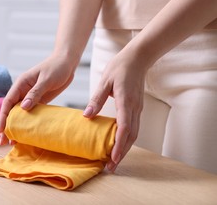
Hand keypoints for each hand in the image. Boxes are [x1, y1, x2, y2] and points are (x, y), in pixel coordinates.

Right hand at [0, 53, 76, 144]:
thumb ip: (35, 93)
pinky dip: (28, 124)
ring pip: (20, 114)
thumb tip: (23, 108)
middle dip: (7, 126)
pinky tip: (27, 134)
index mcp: (21, 84)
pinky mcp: (40, 100)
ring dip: (17, 127)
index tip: (1, 130)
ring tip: (13, 142)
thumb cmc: (56, 67)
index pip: (8, 102)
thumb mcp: (46, 80)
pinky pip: (31, 114)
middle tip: (4, 141)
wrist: (67, 62)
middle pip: (11, 111)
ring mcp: (31, 96)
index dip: (3, 117)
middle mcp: (23, 91)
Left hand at [84, 50, 146, 172]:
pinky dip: (127, 139)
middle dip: (122, 153)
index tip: (112, 158)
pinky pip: (133, 127)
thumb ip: (96, 99)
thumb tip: (87, 116)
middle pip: (131, 136)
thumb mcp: (104, 81)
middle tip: (111, 167)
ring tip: (114, 160)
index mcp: (126, 102)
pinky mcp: (137, 108)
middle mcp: (135, 108)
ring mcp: (138, 109)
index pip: (124, 129)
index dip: (119, 145)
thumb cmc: (119, 67)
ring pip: (134, 134)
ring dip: (125, 148)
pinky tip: (118, 144)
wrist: (137, 58)